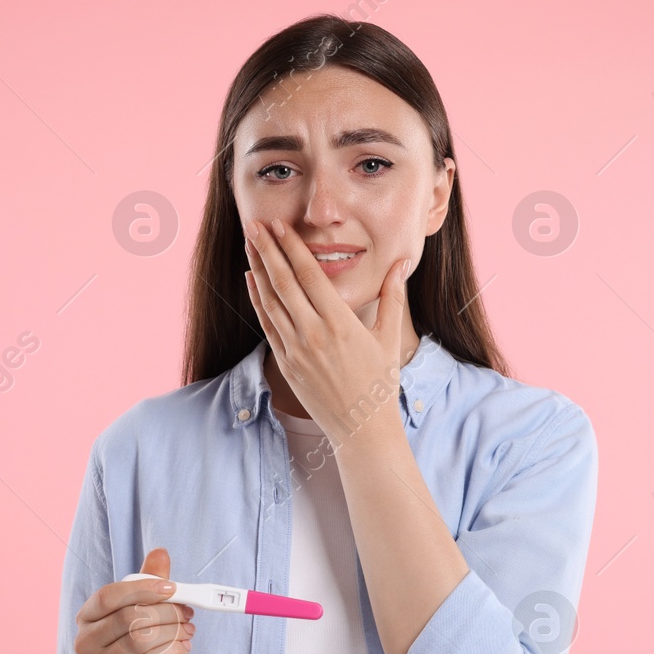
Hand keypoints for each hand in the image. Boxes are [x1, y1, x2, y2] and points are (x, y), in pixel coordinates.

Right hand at [73, 547, 193, 653]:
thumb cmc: (140, 644)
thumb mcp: (144, 609)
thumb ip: (149, 581)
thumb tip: (160, 553)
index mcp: (87, 617)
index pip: (108, 596)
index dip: (141, 589)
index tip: (172, 588)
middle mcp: (86, 642)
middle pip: (128, 618)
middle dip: (166, 612)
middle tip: (188, 611)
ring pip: (141, 641)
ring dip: (173, 631)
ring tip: (188, 629)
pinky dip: (175, 651)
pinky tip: (185, 646)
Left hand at [243, 216, 411, 445]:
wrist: (362, 429)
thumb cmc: (380, 382)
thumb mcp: (389, 337)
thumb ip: (392, 295)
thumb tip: (403, 261)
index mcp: (340, 323)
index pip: (310, 275)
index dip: (292, 247)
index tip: (280, 225)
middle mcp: (314, 334)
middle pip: (284, 282)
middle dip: (267, 250)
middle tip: (255, 224)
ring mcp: (296, 350)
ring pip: (270, 301)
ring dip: (258, 270)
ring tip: (249, 244)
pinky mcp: (286, 364)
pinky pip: (267, 325)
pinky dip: (257, 300)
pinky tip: (251, 281)